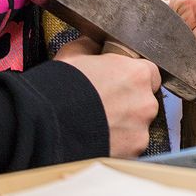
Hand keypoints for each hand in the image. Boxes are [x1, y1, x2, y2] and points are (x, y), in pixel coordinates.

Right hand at [54, 37, 160, 157]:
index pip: (149, 72)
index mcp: (138, 73)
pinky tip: (98, 138)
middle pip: (145, 100)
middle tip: (105, 104)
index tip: (119, 82)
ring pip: (138, 125)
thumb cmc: (61, 88)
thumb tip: (94, 43)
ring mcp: (141, 130)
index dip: (133, 77)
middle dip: (130, 102)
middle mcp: (146, 102)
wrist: (46, 127)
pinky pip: (130, 146)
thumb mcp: (74, 54)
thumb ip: (92, 46)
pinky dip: (118, 143)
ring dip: (125, 124)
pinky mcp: (132, 152)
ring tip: (98, 124)